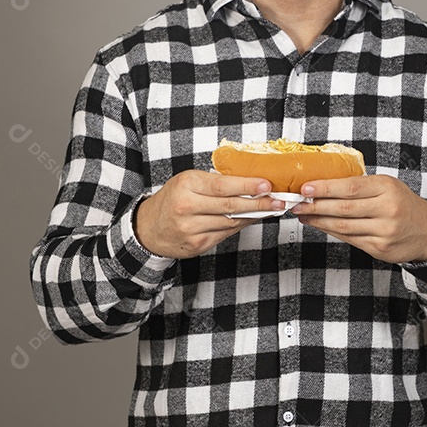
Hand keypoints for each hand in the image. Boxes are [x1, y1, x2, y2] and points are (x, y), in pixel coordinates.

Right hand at [134, 170, 275, 258]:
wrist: (148, 228)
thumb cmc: (172, 199)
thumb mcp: (188, 181)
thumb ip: (214, 182)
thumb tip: (249, 183)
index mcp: (186, 185)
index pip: (223, 185)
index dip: (248, 186)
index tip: (267, 185)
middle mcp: (187, 207)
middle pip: (231, 205)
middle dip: (259, 203)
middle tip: (278, 201)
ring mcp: (191, 228)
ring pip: (231, 222)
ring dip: (254, 215)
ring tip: (271, 209)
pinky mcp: (197, 244)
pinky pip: (226, 234)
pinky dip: (241, 226)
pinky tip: (252, 219)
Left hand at [290, 175, 426, 263]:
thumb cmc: (402, 203)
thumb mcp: (387, 186)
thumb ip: (361, 186)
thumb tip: (324, 186)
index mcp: (387, 188)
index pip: (351, 187)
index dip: (326, 188)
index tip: (306, 188)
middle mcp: (387, 209)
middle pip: (344, 208)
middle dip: (316, 206)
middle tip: (296, 203)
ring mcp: (384, 231)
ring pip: (343, 227)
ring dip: (319, 221)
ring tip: (304, 215)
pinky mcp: (380, 249)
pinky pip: (350, 239)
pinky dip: (332, 231)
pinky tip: (321, 225)